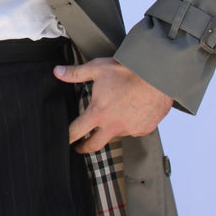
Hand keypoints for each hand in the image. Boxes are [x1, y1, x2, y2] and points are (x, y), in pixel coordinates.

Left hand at [53, 57, 172, 153]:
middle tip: (80, 147)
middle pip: (94, 145)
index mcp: (99, 113)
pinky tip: (131, 112)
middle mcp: (113, 125)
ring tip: (112, 117)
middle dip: (84, 147)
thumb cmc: (129, 71)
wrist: (157, 75)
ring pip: (116, 134)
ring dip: (111, 129)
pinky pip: (133, 130)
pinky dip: (130, 124)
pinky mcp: (144, 129)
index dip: (68, 137)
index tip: (65, 140)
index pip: (76, 131)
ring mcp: (130, 129)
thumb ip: (75, 73)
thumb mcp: (97, 68)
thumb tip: (58, 72)